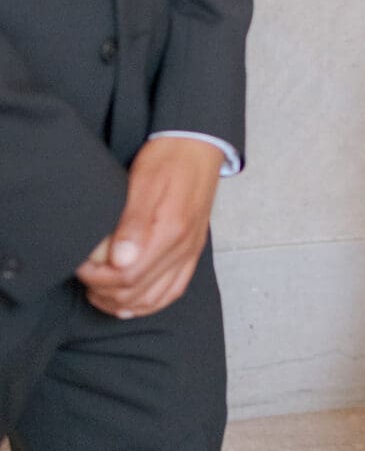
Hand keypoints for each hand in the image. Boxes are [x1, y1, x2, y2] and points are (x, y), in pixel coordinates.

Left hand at [76, 136, 221, 319]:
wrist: (198, 147)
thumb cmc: (168, 159)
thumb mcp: (143, 182)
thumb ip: (133, 223)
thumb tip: (119, 261)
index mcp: (170, 231)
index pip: (128, 276)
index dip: (97, 278)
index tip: (80, 265)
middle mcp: (183, 248)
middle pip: (137, 292)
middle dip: (104, 291)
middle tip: (85, 275)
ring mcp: (190, 253)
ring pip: (155, 299)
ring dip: (122, 302)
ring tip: (99, 292)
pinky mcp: (192, 253)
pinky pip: (173, 291)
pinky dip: (149, 303)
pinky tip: (131, 301)